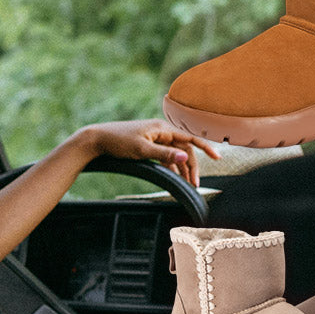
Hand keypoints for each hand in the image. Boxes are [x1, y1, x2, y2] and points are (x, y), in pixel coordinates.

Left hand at [76, 119, 220, 185]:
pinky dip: (171, 167)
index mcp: (162, 129)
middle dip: (191, 166)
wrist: (97, 140)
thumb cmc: (117, 142)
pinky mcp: (147, 146)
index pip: (189, 138)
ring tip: (188, 184)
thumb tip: (185, 158)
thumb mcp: (141, 150)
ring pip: (175, 154)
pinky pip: (165, 156)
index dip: (205, 147)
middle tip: (194, 184)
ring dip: (182, 169)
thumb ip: (164, 154)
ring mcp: (154, 139)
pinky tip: (175, 178)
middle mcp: (160, 132)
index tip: (218, 157)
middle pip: (184, 149)